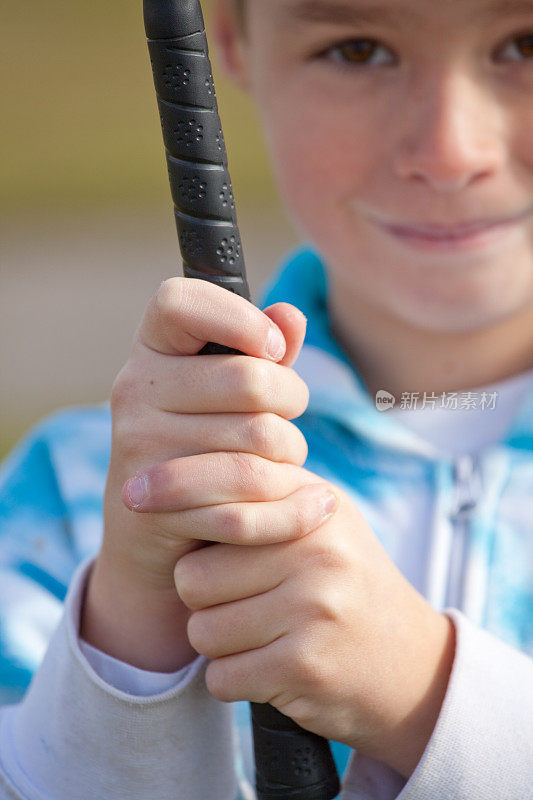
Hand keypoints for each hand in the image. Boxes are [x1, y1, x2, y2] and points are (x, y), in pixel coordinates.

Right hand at [81, 277, 332, 669]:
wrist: (152, 532)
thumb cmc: (204, 445)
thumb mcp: (231, 393)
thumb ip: (264, 353)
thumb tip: (290, 315)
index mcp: (152, 349)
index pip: (179, 301)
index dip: (238, 318)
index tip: (272, 349)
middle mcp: (134, 389)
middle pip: (249, 379)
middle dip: (293, 400)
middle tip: (290, 418)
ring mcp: (140, 443)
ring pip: (261, 438)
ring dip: (292, 454)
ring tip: (285, 461)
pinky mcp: (160, 499)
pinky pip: (252, 495)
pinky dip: (294, 504)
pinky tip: (309, 502)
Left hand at [174, 486, 455, 777]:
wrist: (408, 663)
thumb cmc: (343, 585)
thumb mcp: (319, 522)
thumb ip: (262, 494)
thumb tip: (172, 475)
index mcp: (313, 504)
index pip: (225, 484)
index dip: (174, 488)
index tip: (134, 495)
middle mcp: (316, 546)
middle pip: (194, 575)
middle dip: (205, 598)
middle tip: (246, 602)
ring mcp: (313, 605)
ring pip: (202, 631)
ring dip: (221, 644)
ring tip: (264, 634)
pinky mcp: (305, 663)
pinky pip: (222, 676)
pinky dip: (235, 680)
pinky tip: (271, 667)